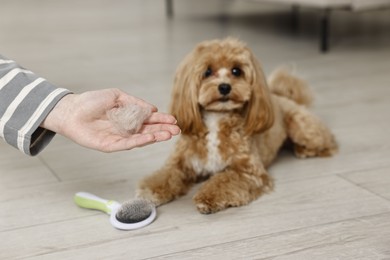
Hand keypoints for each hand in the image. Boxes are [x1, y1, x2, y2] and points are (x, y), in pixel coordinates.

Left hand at [41, 88, 179, 151]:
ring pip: (141, 139)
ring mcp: (119, 138)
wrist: (71, 109)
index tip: (173, 120)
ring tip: (168, 135)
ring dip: (155, 137)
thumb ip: (134, 103)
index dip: (161, 120)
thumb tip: (152, 109)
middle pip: (148, 131)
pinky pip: (127, 144)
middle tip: (176, 130)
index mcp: (128, 117)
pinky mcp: (110, 145)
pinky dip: (140, 141)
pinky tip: (150, 138)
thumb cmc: (91, 101)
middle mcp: (126, 129)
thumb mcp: (117, 96)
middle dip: (163, 130)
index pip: (148, 120)